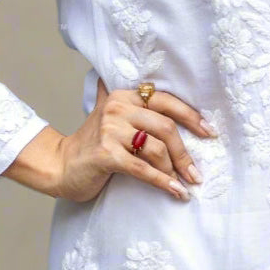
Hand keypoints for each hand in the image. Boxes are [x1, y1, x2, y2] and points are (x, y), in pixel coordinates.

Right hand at [54, 76, 215, 203]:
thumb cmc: (90, 143)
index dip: (191, 116)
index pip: (166, 101)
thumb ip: (118, 97)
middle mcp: (117, 108)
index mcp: (123, 96)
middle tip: (196, 172)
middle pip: (166, 127)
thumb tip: (125, 77)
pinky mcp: (106, 154)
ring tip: (184, 183)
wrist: (60, 165)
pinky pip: (143, 169)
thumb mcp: (105, 113)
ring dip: (175, 170)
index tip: (209, 132)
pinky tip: (176, 192)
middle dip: (185, 153)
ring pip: (157, 149)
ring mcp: (111, 131)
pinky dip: (163, 182)